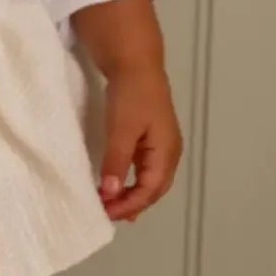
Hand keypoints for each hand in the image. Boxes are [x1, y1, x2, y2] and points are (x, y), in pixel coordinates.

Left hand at [98, 62, 182, 222]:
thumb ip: (116, 162)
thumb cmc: (131, 94)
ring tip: (113, 207)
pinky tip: (120, 185)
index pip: (150, 190)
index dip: (129, 205)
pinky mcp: (151, 136)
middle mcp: (169, 151)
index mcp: (167, 152)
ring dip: (133, 194)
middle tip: (107, 214)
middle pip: (155, 188)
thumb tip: (111, 194)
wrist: (135, 61)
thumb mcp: (121, 129)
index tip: (106, 212)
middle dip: (133, 204)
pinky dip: (132, 180)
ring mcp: (162, 144)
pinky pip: (144, 168)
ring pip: (150, 179)